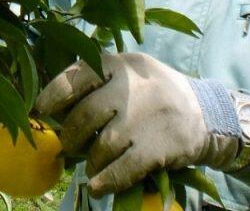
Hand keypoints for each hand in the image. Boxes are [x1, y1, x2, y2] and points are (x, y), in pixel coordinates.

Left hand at [35, 53, 240, 196]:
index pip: (76, 76)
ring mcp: (146, 118)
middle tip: (71, 145)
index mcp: (120, 64)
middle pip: (84, 115)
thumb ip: (96, 81)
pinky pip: (121, 170)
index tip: (41, 111)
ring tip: (92, 164)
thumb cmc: (154, 94)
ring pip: (101, 146)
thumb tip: (52, 107)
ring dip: (90, 161)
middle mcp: (132, 87)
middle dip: (71, 136)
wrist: (208, 114)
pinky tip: (97, 186)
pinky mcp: (158, 147)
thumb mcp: (130, 72)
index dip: (53, 95)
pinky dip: (104, 181)